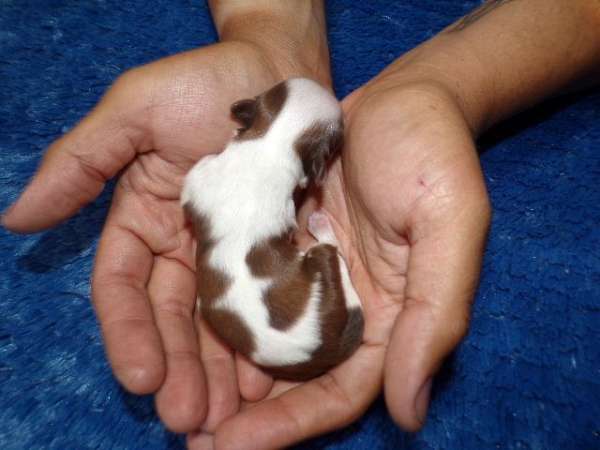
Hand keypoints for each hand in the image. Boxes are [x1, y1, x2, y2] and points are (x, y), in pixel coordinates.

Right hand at [1, 40, 322, 431]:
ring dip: (220, 372)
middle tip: (187, 418)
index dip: (129, 333)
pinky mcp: (280, 252)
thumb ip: (81, 163)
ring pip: (220, 324)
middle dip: (178, 369)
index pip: (125, 289)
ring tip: (229, 416)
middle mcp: (185, 247)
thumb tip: (16, 220)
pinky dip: (266, 341)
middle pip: (175, 320)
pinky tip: (271, 377)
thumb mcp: (134, 113)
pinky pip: (270, 304)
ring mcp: (234, 254)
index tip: (139, 376)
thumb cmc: (204, 83)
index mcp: (144, 220)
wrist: (279, 72)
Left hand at [188, 74, 489, 448]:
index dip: (291, 425)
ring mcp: (309, 273)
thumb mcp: (450, 228)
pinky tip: (180, 333)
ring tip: (174, 399)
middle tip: (190, 439)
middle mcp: (345, 305)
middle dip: (246, 414)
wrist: (405, 95)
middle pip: (292, 376)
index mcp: (389, 317)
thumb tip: (410, 411)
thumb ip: (435, 315)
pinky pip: (245, 285)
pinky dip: (218, 314)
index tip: (233, 447)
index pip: (339, 390)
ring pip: (261, 337)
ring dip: (223, 372)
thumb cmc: (434, 156)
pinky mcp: (281, 239)